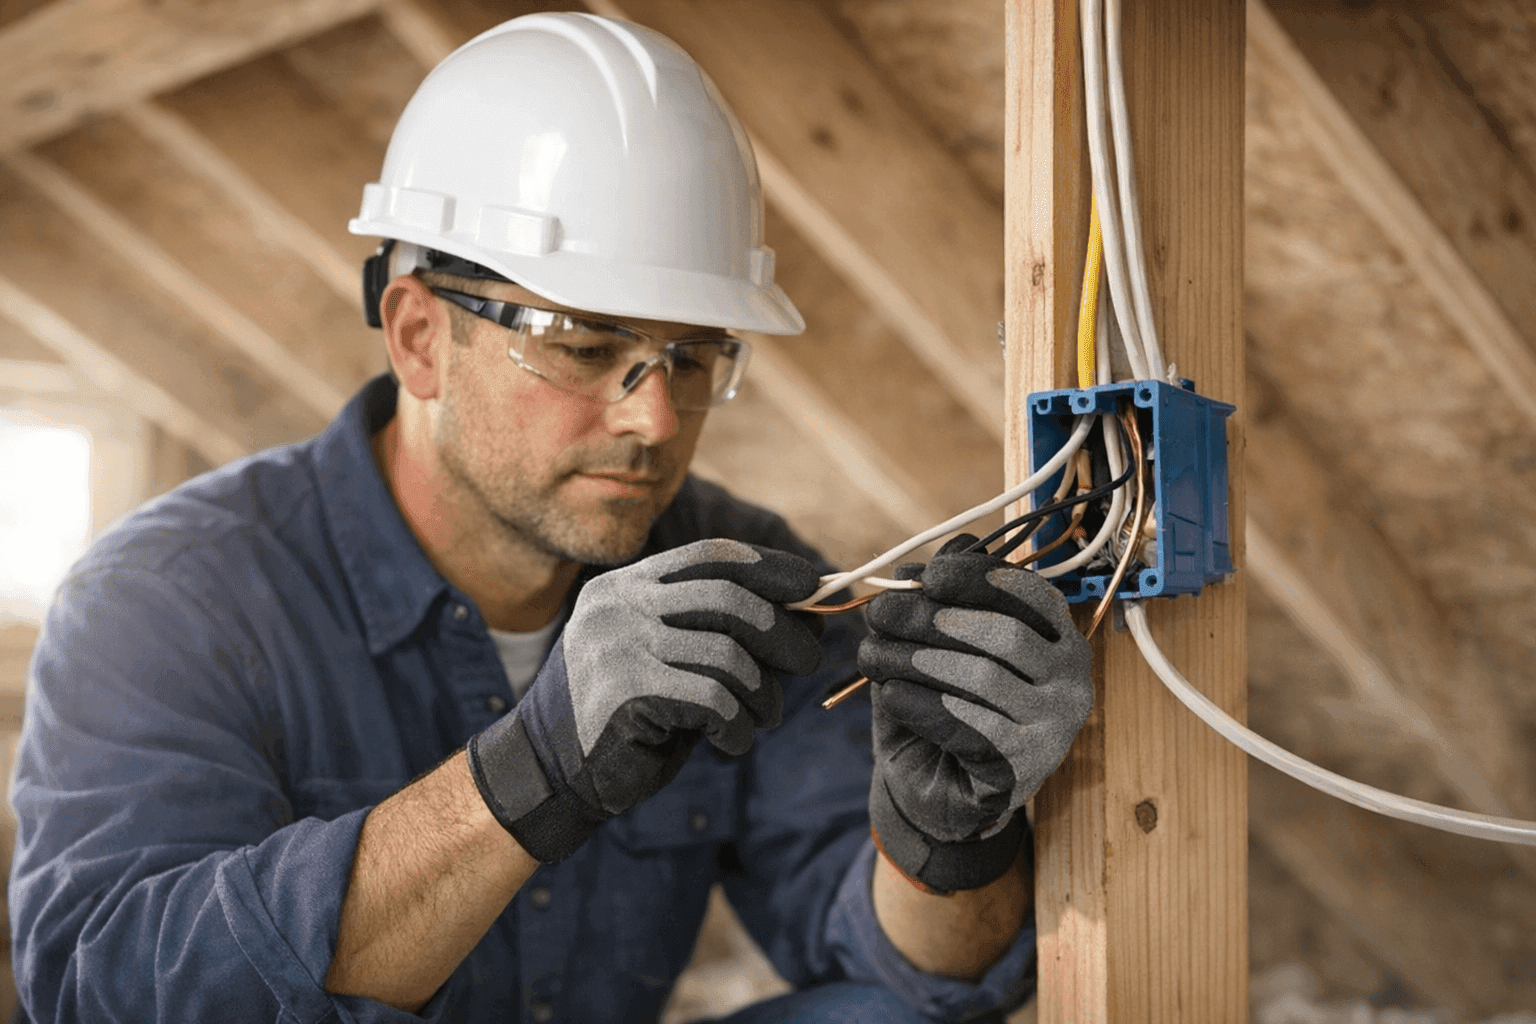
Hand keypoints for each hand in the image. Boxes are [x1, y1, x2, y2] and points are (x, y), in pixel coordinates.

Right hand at [467, 539, 822, 861]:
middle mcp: (619, 604)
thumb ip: (721, 631)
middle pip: (727, 598)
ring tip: (764, 716)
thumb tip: (810, 610)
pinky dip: (737, 725)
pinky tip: (731, 741)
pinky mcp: (624, 691)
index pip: (711, 557)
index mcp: (628, 585)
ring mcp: (617, 644)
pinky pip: (712, 700)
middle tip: (809, 661)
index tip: (814, 586)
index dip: (770, 567)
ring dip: (762, 692)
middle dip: (782, 630)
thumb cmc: (630, 717)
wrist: (552, 772)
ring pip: (727, 655)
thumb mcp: (671, 659)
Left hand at [858, 535, 1091, 892]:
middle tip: (879, 614)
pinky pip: (969, 727)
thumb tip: (919, 564)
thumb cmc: (945, 707)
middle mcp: (1070, 682)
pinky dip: (922, 705)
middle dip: (932, 619)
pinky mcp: (1023, 769)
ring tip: (872, 655)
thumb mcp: (941, 648)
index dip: (980, 579)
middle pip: (1003, 634)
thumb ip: (940, 604)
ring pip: (983, 678)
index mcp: (1058, 641)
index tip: (928, 577)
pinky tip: (891, 695)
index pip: (1032, 596)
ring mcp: (1054, 729)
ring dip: (917, 661)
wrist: (940, 791)